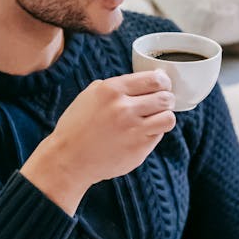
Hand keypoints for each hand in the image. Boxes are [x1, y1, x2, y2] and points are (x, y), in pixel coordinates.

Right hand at [21, 71, 175, 214]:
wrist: (69, 159)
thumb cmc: (77, 127)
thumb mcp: (90, 96)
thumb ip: (115, 86)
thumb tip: (142, 81)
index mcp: (111, 90)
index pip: (154, 79)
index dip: (163, 82)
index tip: (163, 85)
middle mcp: (124, 108)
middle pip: (166, 97)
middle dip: (166, 99)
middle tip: (161, 102)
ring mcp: (133, 130)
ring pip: (168, 117)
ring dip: (164, 116)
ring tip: (154, 119)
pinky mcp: (138, 149)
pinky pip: (159, 135)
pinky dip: (154, 133)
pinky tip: (140, 133)